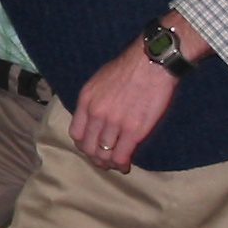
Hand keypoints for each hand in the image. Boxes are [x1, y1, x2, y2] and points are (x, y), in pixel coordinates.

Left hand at [71, 13, 207, 172]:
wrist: (151, 63)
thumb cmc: (129, 67)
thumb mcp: (99, 80)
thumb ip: (94, 100)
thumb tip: (94, 116)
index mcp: (86, 100)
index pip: (76, 133)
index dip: (82, 145)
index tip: (90, 147)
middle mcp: (96, 114)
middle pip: (88, 147)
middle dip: (94, 157)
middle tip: (103, 161)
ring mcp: (115, 123)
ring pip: (103, 154)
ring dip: (108, 163)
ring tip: (115, 165)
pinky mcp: (134, 131)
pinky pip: (121, 155)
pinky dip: (121, 164)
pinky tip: (125, 165)